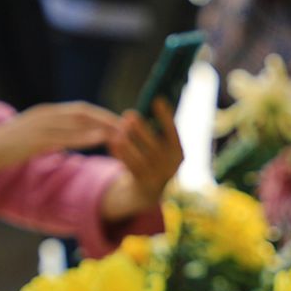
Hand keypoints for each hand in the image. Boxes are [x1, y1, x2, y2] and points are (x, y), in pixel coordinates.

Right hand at [0, 102, 121, 168]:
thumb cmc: (7, 146)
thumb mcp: (33, 136)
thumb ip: (52, 134)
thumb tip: (70, 137)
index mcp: (46, 113)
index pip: (79, 110)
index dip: (101, 115)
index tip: (119, 122)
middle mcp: (45, 114)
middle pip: (83, 112)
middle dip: (107, 118)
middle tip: (128, 126)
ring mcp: (40, 125)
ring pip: (76, 122)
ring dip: (101, 126)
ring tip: (121, 132)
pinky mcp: (34, 139)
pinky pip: (64, 136)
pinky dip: (84, 136)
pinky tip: (100, 140)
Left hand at [98, 99, 183, 222]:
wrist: (148, 191)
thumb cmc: (153, 159)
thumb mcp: (161, 147)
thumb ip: (159, 129)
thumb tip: (153, 101)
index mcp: (178, 152)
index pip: (173, 132)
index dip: (165, 117)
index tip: (156, 100)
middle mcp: (172, 165)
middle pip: (155, 146)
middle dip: (141, 129)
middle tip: (129, 114)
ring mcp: (158, 177)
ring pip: (140, 157)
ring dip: (128, 141)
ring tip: (118, 129)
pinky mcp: (143, 184)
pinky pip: (130, 166)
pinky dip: (121, 154)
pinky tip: (112, 142)